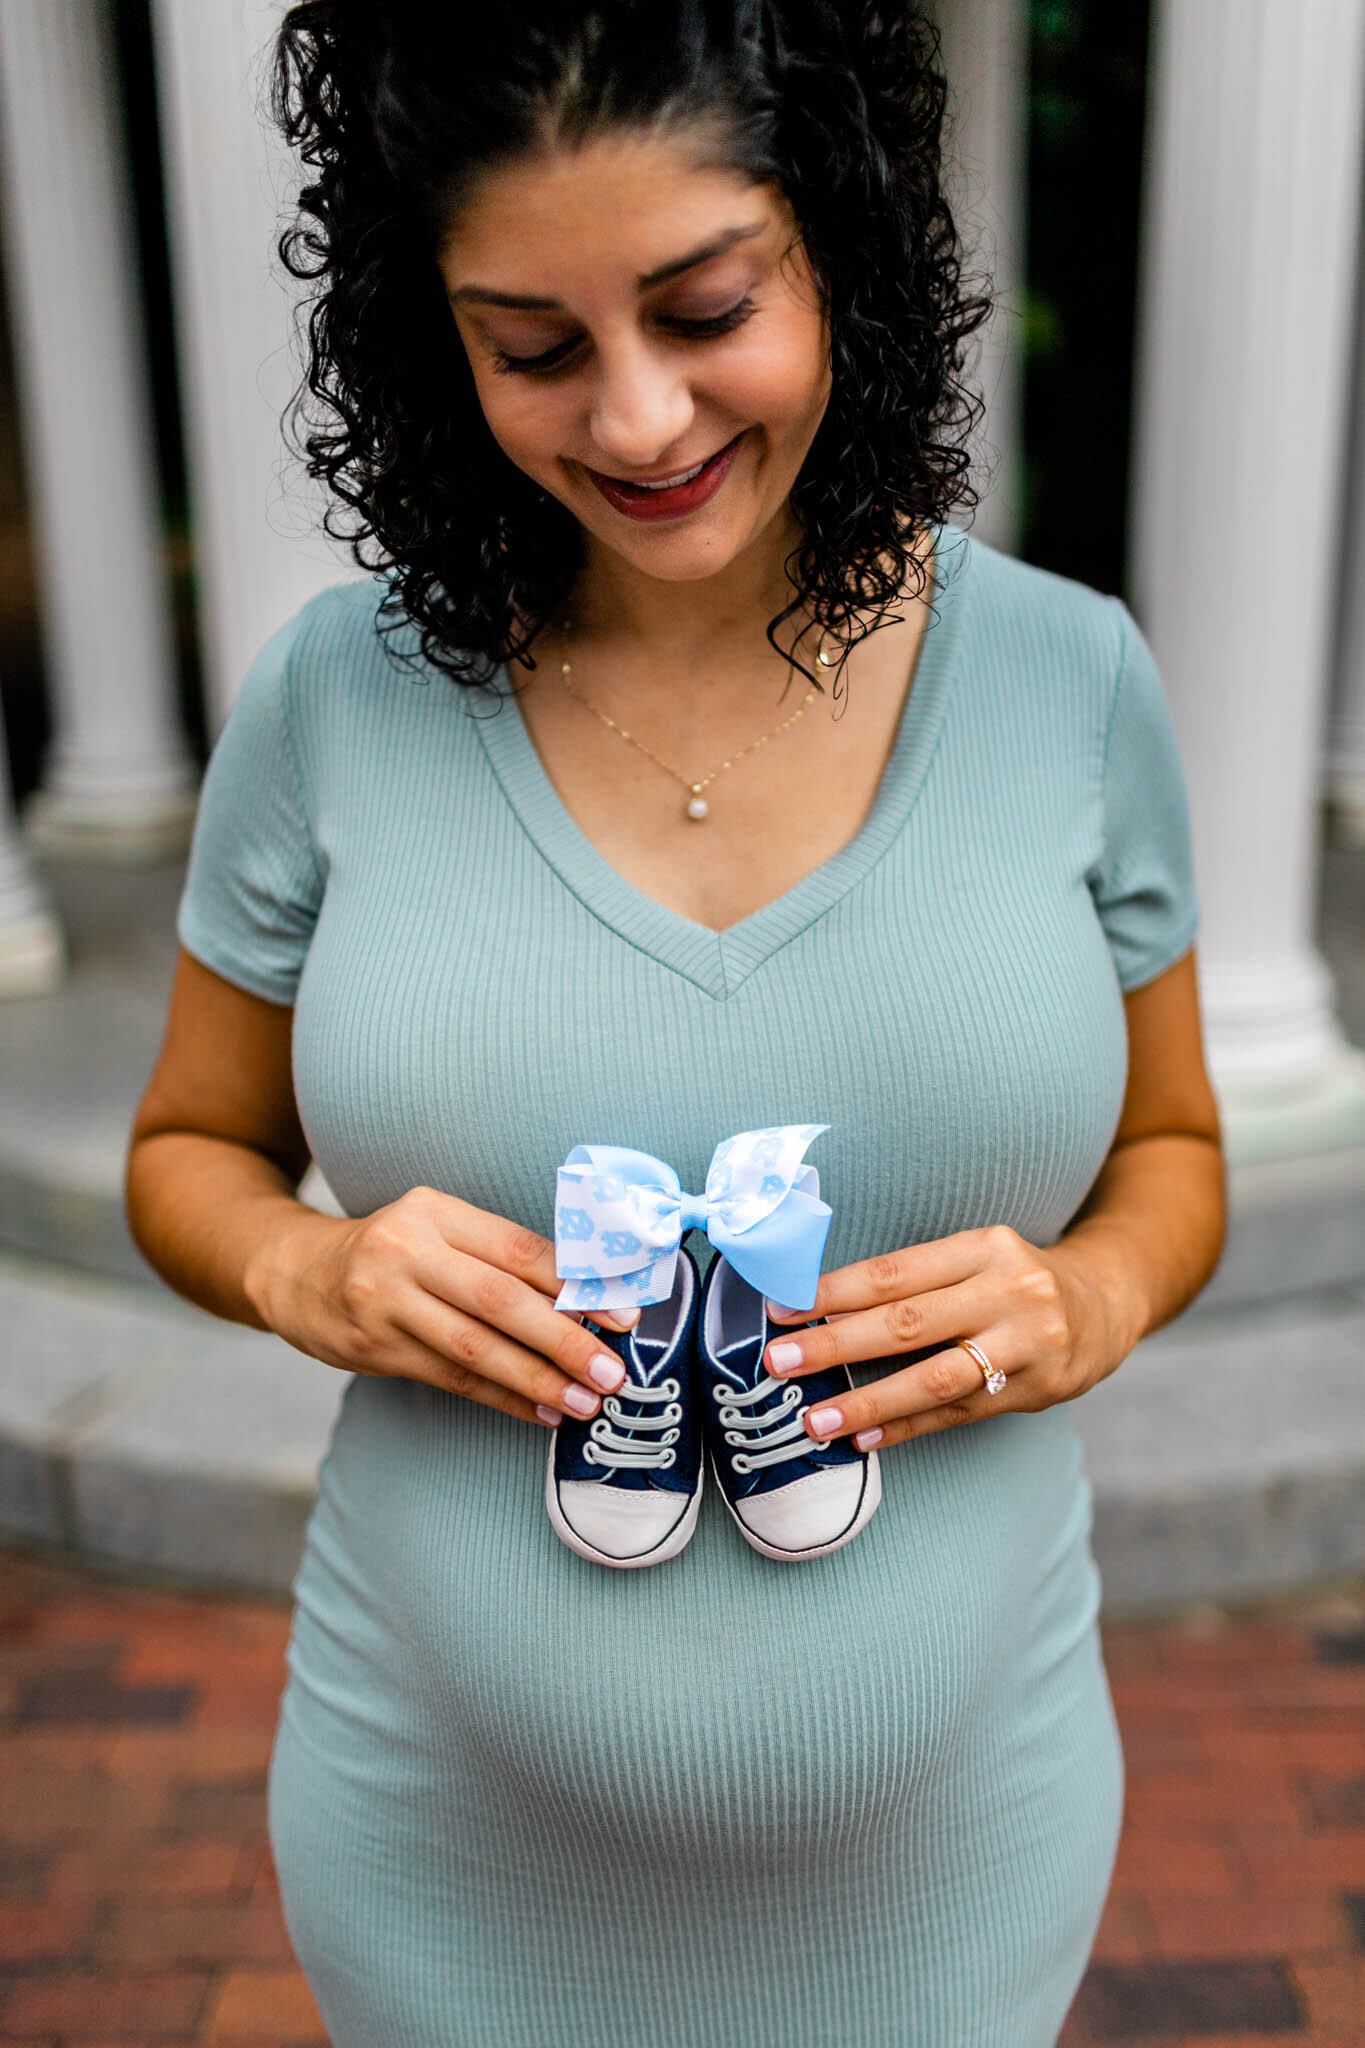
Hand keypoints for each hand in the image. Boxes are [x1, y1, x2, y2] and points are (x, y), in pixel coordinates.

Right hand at [245, 1185, 638, 1429]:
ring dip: (537, 1378)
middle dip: (565, 1339)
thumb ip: (500, 1259)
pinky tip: (540, 1411)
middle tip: (612, 1372)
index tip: (624, 1315)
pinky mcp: (372, 1345)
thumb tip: (587, 1302)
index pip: (519, 1249)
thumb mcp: (437, 1232)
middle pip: (500, 1300)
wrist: (296, 1274)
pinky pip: (451, 1377)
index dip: (576, 1284)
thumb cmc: (393, 1253)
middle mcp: (407, 1249)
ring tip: (585, 1402)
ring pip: (475, 1347)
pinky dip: (502, 1397)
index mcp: (436, 1211)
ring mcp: (384, 1300)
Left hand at [761, 1225, 1147, 1451]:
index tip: (780, 1309)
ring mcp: (1027, 1344)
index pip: (895, 1272)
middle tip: (778, 1362)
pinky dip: (909, 1427)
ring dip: (869, 1401)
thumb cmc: (1015, 1279)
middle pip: (908, 1322)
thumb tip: (820, 1311)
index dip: (832, 1293)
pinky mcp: (1038, 1389)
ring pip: (935, 1376)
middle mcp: (1010, 1291)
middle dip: (835, 1345)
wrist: (1107, 1305)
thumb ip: (915, 1281)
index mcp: (985, 1247)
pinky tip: (865, 1439)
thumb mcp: (976, 1257)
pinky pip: (960, 1413)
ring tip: (816, 1419)